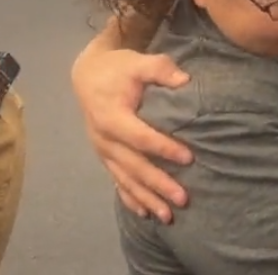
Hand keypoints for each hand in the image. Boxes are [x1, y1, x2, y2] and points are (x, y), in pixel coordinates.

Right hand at [72, 48, 191, 220]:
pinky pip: (117, 182)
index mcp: (111, 117)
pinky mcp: (104, 157)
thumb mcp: (137, 62)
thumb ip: (159, 68)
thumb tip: (185, 80)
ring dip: (147, 198)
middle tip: (183, 198)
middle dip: (158, 184)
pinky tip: (145, 213)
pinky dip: (130, 198)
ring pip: (126, 180)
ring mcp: (103, 151)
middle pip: (134, 166)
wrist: (88, 75)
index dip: (164, 148)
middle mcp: (104, 139)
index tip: (189, 158)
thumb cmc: (117, 69)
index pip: (140, 137)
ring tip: (168, 216)